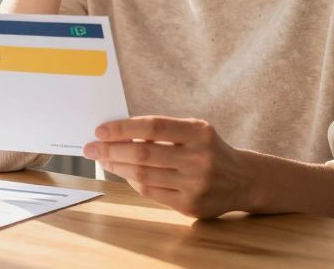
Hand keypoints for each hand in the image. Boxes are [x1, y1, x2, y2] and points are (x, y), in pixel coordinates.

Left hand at [83, 116, 253, 218]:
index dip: (123, 128)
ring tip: (103, 159)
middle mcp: (200, 158)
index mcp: (199, 132)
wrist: (242, 180)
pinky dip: (133, 181)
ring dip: (117, 167)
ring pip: (144, 175)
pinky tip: (124, 173)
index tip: (100, 130)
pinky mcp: (190, 205)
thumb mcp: (194, 131)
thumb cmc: (208, 149)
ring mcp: (196, 184)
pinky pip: (151, 192)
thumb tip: (117, 133)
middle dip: (111, 150)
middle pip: (144, 154)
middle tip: (91, 148)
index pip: (153, 127)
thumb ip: (162, 131)